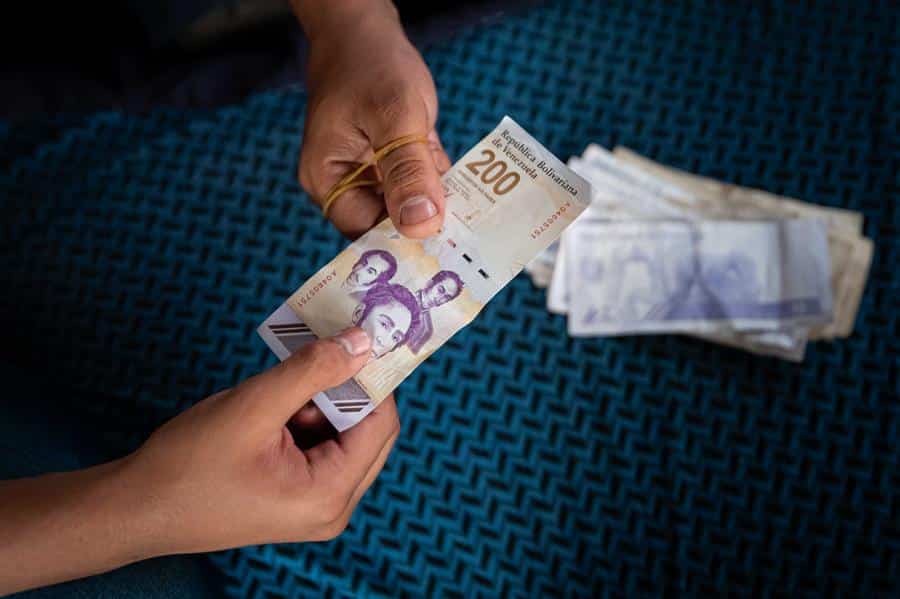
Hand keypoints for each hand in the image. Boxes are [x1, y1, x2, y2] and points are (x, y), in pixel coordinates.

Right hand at [130, 328, 398, 553]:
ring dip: (321, 402)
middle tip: (322, 349)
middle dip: (346, 389)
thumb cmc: (188, 464)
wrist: (136, 508)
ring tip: (280, 387)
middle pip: (368, 432)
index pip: (381, 425)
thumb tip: (362, 343)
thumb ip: (312, 371)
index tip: (360, 337)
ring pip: (342, 436)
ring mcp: (314, 505)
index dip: (373, 379)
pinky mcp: (295, 497)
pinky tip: (272, 405)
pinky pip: (318, 447)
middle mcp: (332, 507)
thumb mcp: (254, 406)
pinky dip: (304, 417)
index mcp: (330, 495)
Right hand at [293, 1, 451, 238]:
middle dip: (427, 223)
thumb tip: (421, 227)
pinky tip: (468, 186)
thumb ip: (408, 171)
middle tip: (471, 233)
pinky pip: (418, 184)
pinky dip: (441, 183)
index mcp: (327, 179)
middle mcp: (345, 182)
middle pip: (387, 223)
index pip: (365, 232)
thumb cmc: (371, 63)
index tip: (445, 246)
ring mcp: (369, 172)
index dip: (402, 240)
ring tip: (476, 214)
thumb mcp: (395, 116)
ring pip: (408, 205)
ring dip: (440, 205)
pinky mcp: (391, 161)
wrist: (365, 28)